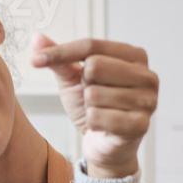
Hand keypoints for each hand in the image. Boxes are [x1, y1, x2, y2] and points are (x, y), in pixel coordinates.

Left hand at [31, 35, 157, 179]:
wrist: (103, 145)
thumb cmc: (93, 107)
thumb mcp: (73, 80)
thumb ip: (59, 59)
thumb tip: (36, 37)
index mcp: (134, 56)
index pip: (91, 45)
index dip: (60, 52)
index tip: (35, 61)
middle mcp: (147, 75)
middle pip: (94, 66)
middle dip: (83, 85)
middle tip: (92, 97)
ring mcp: (148, 100)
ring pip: (94, 94)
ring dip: (88, 107)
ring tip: (100, 112)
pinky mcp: (141, 124)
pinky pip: (98, 117)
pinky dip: (92, 123)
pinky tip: (102, 126)